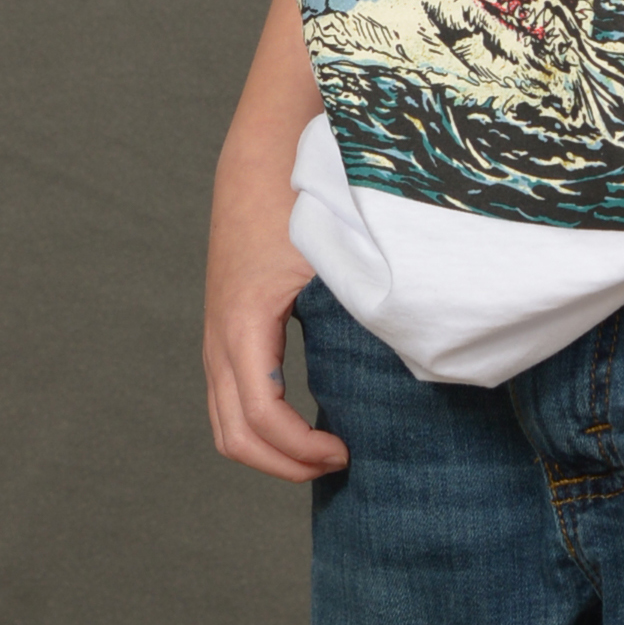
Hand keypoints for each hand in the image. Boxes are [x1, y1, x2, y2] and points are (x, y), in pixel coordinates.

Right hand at [204, 140, 347, 483]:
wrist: (260, 159)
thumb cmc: (300, 201)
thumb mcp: (334, 256)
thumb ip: (361, 305)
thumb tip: (407, 354)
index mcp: (245, 323)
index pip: (263, 416)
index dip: (302, 449)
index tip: (346, 451)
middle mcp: (220, 338)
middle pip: (234, 437)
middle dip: (285, 465)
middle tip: (340, 462)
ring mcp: (216, 337)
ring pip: (225, 424)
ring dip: (271, 452)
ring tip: (325, 450)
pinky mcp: (225, 332)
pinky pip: (229, 401)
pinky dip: (262, 427)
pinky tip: (308, 420)